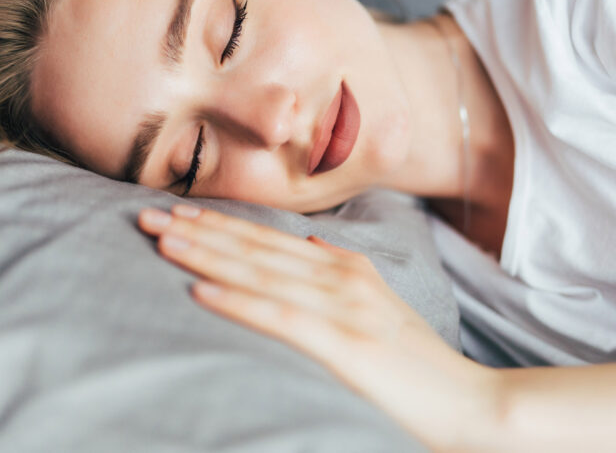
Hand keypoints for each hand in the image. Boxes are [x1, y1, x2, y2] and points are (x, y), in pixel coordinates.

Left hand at [137, 204, 500, 449]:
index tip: (177, 212)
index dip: (220, 224)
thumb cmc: (418, 361)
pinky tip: (200, 291)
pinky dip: (238, 301)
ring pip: (260, 273)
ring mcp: (344, 308)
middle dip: (198, 231)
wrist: (468, 403)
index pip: (268, 240)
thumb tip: (313, 242)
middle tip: (147, 218)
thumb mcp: (380, 303)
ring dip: (207, 255)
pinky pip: (280, 317)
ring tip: (163, 242)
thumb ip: (346, 270)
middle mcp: (341, 277)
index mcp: (345, 268)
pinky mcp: (345, 345)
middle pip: (255, 248)